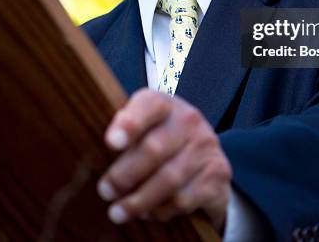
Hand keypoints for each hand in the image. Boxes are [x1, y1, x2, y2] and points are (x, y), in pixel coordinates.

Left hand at [97, 88, 231, 230]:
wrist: (205, 157)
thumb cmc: (161, 140)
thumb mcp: (144, 127)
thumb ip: (124, 130)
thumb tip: (101, 146)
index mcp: (165, 104)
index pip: (150, 105)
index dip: (130, 123)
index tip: (112, 143)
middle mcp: (189, 120)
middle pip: (154, 148)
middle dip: (125, 175)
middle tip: (105, 191)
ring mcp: (206, 146)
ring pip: (169, 179)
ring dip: (139, 200)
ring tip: (118, 211)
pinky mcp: (217, 173)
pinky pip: (184, 199)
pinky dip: (161, 210)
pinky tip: (147, 213)